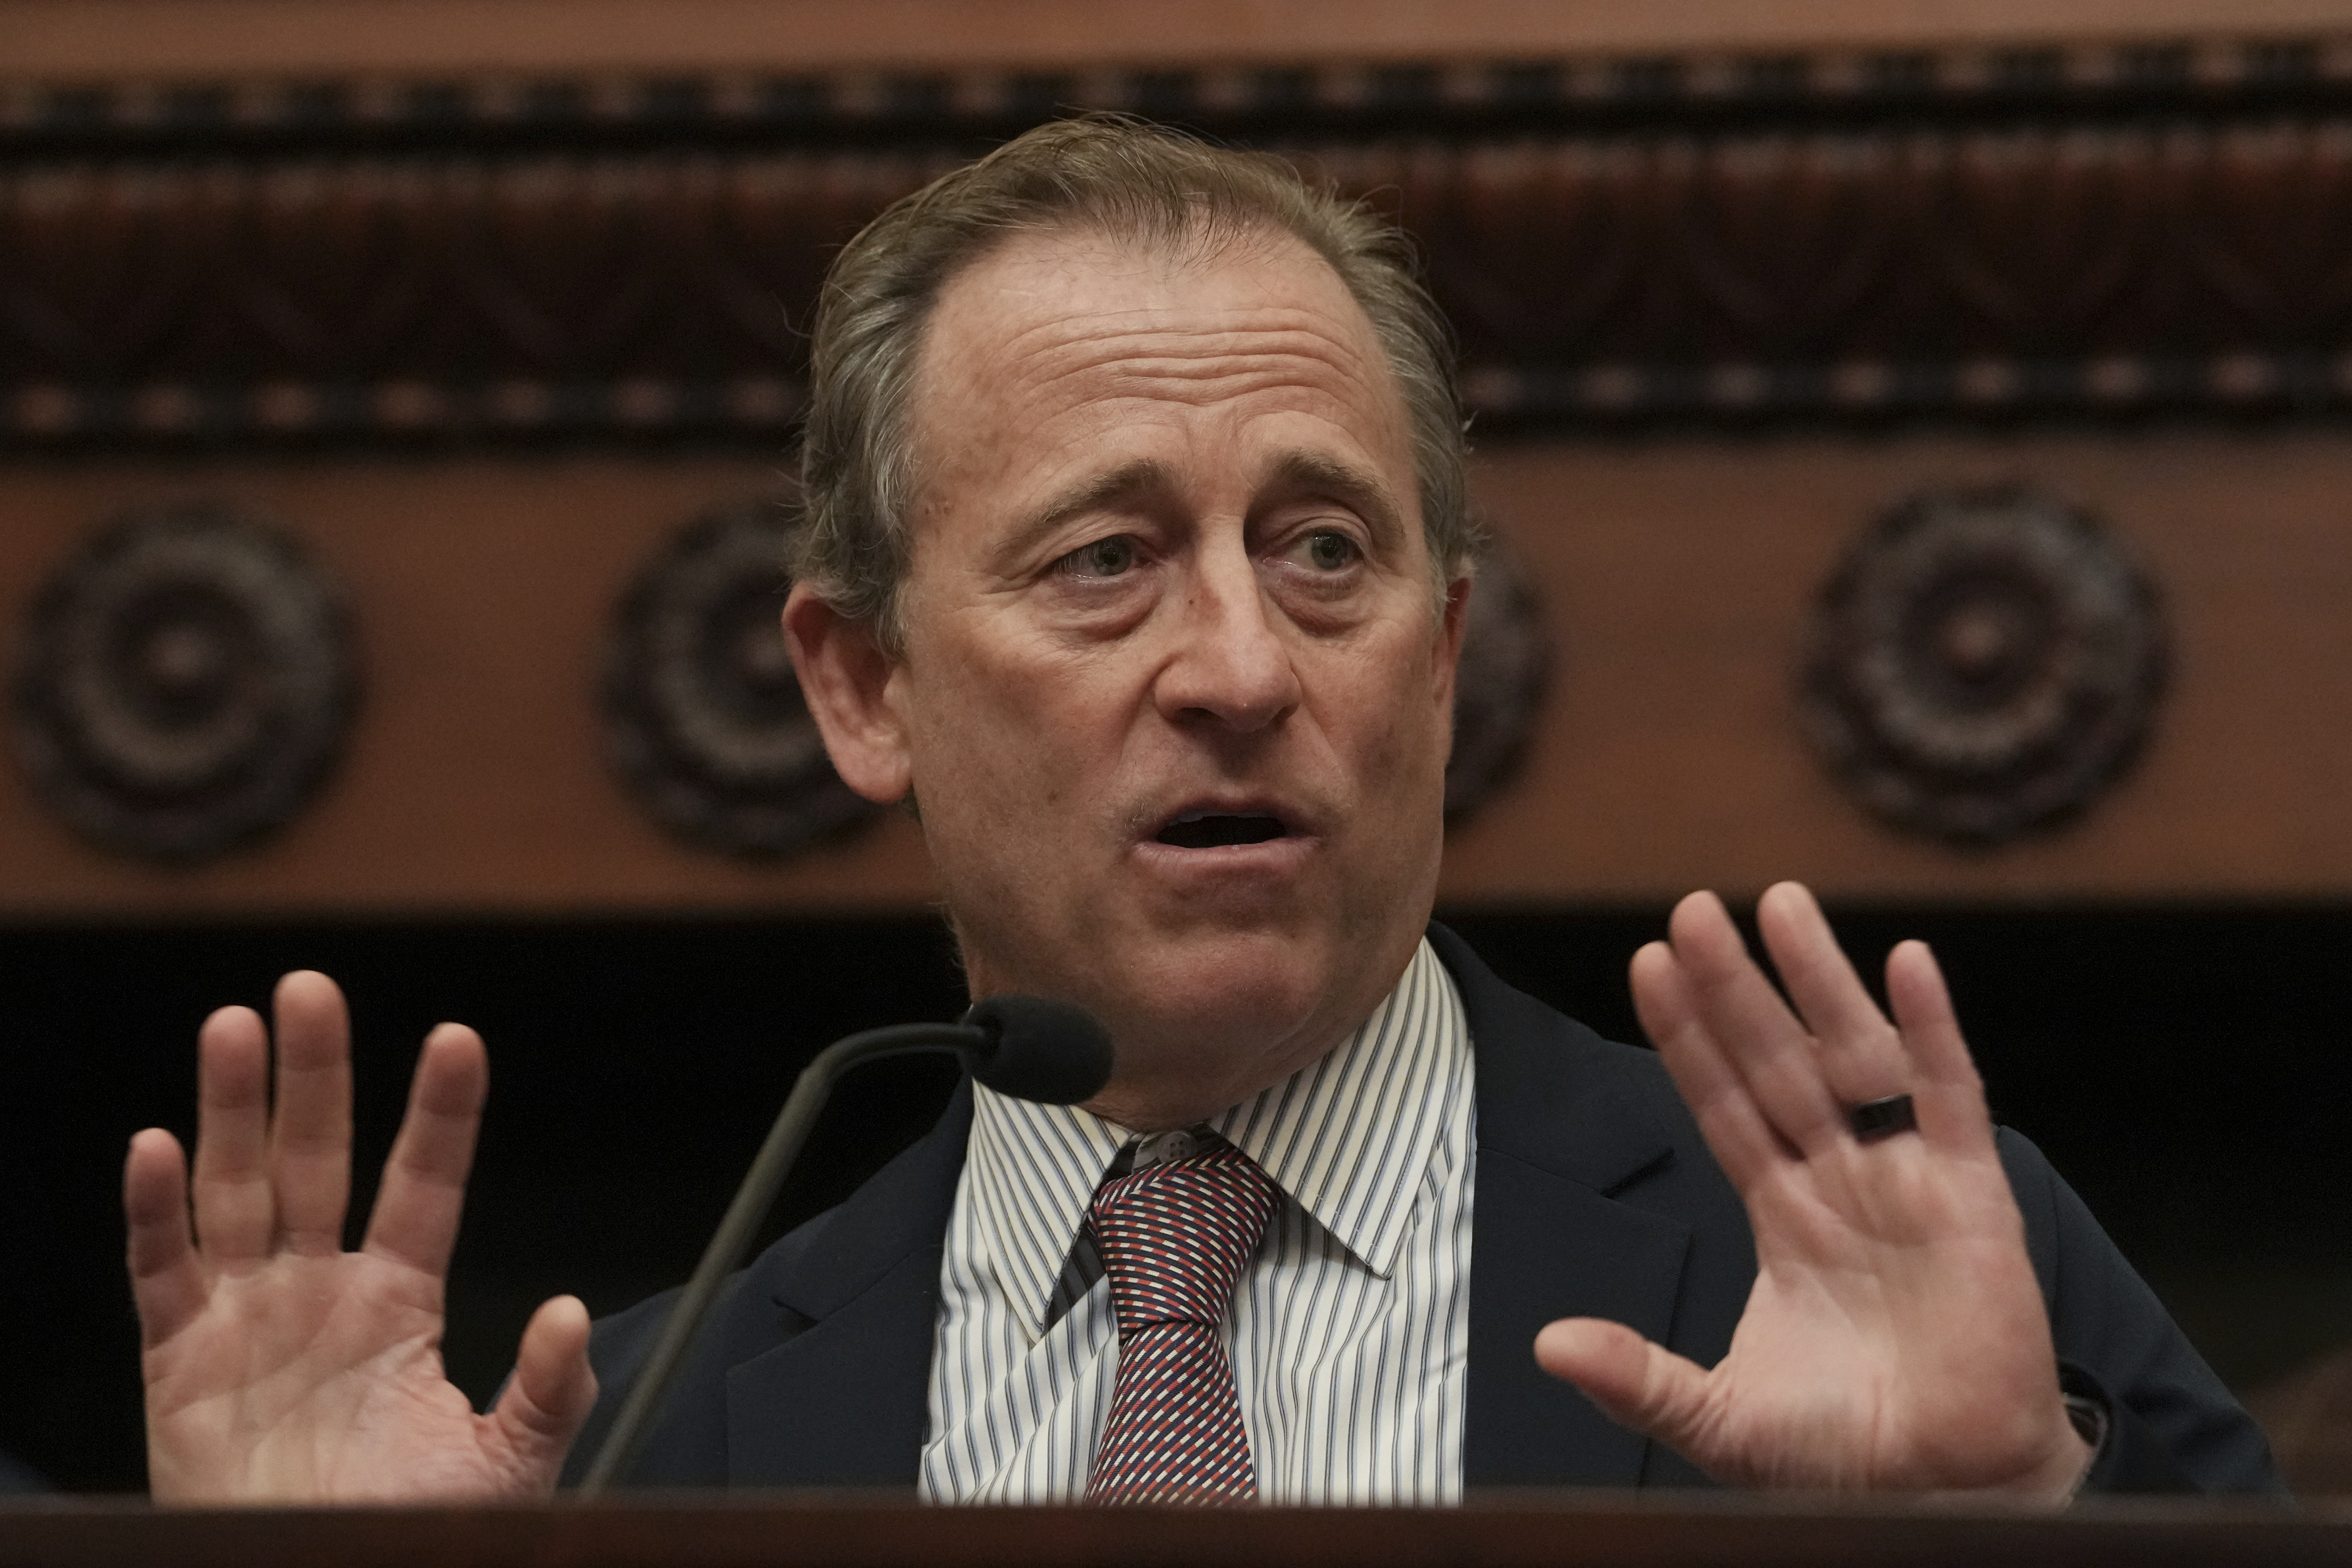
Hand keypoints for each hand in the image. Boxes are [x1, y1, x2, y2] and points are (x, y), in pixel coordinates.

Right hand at [124, 971, 597, 1502]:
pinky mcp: (178, 1361)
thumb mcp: (501, 1467)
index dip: (439, 1113)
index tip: (457, 1039)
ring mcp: (246, 1317)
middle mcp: (321, 1291)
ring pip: (238, 1190)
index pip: (424, 1184)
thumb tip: (568, 1312)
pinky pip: (161, 1271)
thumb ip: (545, 1393)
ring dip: (232, 1109)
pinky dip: (155, 1211)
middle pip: (318, 1159)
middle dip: (314, 1074)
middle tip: (311, 988)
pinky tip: (156, 1147)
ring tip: (235, 1026)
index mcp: (400, 1304)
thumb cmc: (410, 1532)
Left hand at [1535, 883, 2091, 1498]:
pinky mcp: (1974, 1198)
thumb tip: (1544, 1344)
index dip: (1686, 1036)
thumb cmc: (1842, 1455)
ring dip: (1819, 980)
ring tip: (1781, 904)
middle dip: (1735, 987)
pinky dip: (1933, 1029)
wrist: (1945, 1495)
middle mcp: (1840, 1179)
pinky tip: (1909, 964)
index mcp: (1783, 1214)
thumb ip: (1638, 1376)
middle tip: (1692, 908)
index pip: (1722, 1102)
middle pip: (1776, 1061)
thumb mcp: (1719, 1417)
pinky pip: (1952, 1096)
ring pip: (1855, 1058)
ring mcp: (1907, 1180)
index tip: (1646, 963)